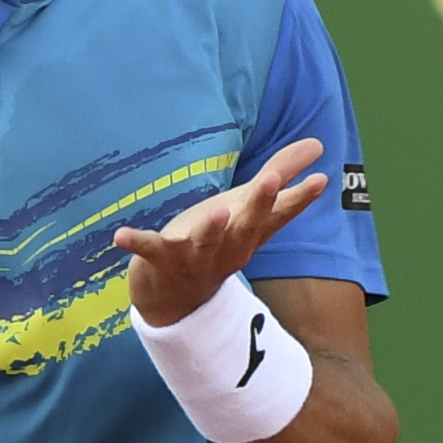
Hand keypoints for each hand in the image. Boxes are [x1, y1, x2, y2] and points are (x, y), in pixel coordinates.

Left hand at [115, 138, 328, 326]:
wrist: (175, 298)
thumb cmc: (217, 241)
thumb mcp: (247, 207)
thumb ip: (281, 174)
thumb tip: (317, 144)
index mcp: (249, 232)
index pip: (279, 214)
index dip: (300, 198)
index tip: (322, 179)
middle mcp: (228, 247)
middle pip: (247, 226)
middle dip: (259, 204)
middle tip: (270, 179)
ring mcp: (196, 257)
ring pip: (207, 243)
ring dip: (212, 229)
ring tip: (218, 211)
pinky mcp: (161, 261)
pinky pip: (150, 250)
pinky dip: (136, 242)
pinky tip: (120, 234)